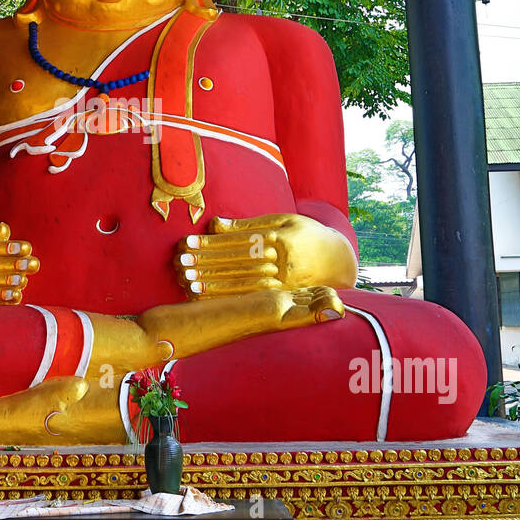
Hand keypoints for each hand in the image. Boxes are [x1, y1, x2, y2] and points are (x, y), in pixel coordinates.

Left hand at [174, 212, 356, 298]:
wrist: (338, 260)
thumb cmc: (307, 234)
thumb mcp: (282, 220)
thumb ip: (248, 224)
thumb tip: (215, 223)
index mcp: (281, 238)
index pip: (238, 241)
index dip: (212, 243)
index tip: (187, 243)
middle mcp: (282, 262)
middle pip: (238, 262)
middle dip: (207, 263)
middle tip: (180, 262)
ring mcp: (284, 282)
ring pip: (242, 282)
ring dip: (214, 283)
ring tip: (188, 281)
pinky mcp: (284, 297)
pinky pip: (252, 299)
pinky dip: (229, 298)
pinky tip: (209, 298)